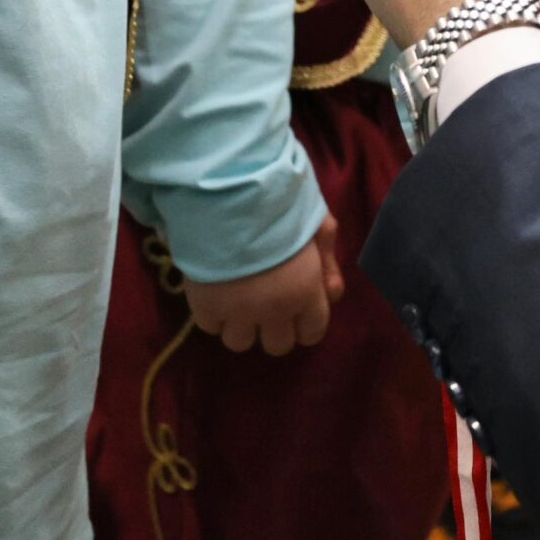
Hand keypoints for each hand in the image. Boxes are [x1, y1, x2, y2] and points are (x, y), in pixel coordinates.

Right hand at [181, 212, 343, 353]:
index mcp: (306, 291)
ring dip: (239, 325)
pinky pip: (211, 327)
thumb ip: (327, 259)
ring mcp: (238, 313)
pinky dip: (212, 314)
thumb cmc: (279, 202)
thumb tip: (333, 294)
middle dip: (273, 327)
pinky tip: (214, 291)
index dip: (304, 322)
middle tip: (263, 304)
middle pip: (277, 346)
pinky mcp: (206, 307)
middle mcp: (275, 311)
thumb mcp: (316, 221)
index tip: (294, 307)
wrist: (229, 193)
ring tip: (234, 299)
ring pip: (240, 342)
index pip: (312, 333)